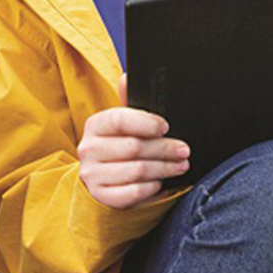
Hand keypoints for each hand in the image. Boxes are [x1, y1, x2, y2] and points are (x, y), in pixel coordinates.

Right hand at [77, 74, 189, 208]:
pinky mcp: (101, 196)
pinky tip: (160, 182)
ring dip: (164, 169)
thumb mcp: (123, 124)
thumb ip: (128, 102)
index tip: (166, 127)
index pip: (120, 120)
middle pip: (134, 147)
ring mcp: (92, 174)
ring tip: (180, 165)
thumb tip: (127, 77)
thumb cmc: (119, 145)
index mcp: (95, 125)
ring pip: (137, 171)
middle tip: (184, 150)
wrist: (102, 179)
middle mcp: (88, 149)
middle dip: (164, 148)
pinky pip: (133, 192)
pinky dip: (151, 187)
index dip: (146, 123)